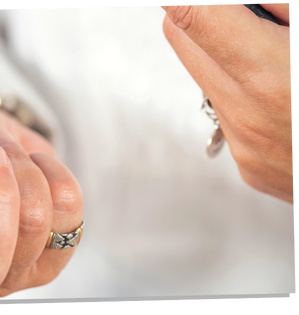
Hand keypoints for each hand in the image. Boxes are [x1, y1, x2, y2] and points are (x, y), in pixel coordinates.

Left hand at [162, 2, 294, 203]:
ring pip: (203, 77)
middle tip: (238, 12)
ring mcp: (245, 146)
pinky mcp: (249, 166)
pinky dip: (241, 94)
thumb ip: (286, 8)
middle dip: (201, 14)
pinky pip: (225, 115)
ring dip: (222, 55)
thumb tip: (248, 0)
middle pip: (182, 40)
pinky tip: (281, 96)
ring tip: (271, 55)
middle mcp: (248, 115)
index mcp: (271, 74)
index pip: (191, 15)